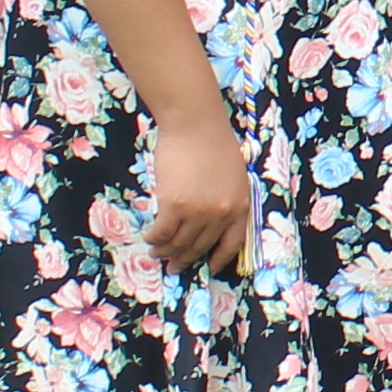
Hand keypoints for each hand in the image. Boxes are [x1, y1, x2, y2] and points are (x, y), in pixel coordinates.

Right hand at [141, 102, 257, 275]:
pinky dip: (155, 238)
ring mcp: (198, 212)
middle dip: (186, 259)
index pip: (232, 243)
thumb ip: (225, 198)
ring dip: (166, 251)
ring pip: (179, 242)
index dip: (219, 258)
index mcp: (240, 205)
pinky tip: (150, 238)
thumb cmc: (213, 141)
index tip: (209, 268)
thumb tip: (208, 220)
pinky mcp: (175, 206)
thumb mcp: (233, 175)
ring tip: (158, 254)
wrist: (195, 123)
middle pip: (201, 246)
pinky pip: (162, 232)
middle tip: (174, 266)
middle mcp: (221, 214)